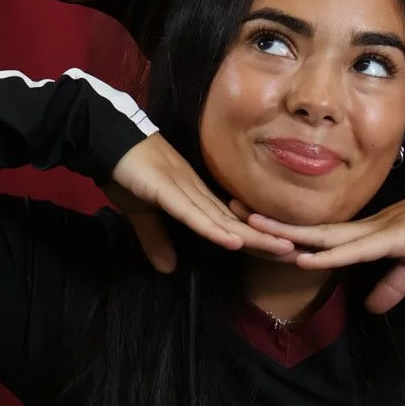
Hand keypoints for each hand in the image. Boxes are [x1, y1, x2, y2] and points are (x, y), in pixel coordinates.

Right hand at [109, 134, 294, 271]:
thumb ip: (156, 238)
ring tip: (285, 249)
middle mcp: (196, 192)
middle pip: (237, 223)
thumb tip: (168, 267)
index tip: (283, 253)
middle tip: (300, 254)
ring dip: (254, 237)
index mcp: (193, 197)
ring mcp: (183, 189)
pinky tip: (235, 240)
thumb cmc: (125, 170)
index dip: (257, 239)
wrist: (104, 137)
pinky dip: (214, 229)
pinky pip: (193, 213)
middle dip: (268, 240)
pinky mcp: (166, 189)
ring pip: (224, 220)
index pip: (231, 224)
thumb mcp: (142, 212)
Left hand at [245, 163, 404, 312]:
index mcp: (369, 233)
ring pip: (323, 235)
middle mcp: (366, 227)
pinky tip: (302, 257)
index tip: (252, 228)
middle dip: (272, 224)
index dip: (287, 234)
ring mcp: (378, 230)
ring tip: (250, 229)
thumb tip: (370, 308)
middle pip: (309, 229)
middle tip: (229, 213)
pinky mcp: (395, 237)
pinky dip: (327, 255)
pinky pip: (354, 249)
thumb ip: (393, 285)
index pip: (320, 237)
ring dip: (287, 234)